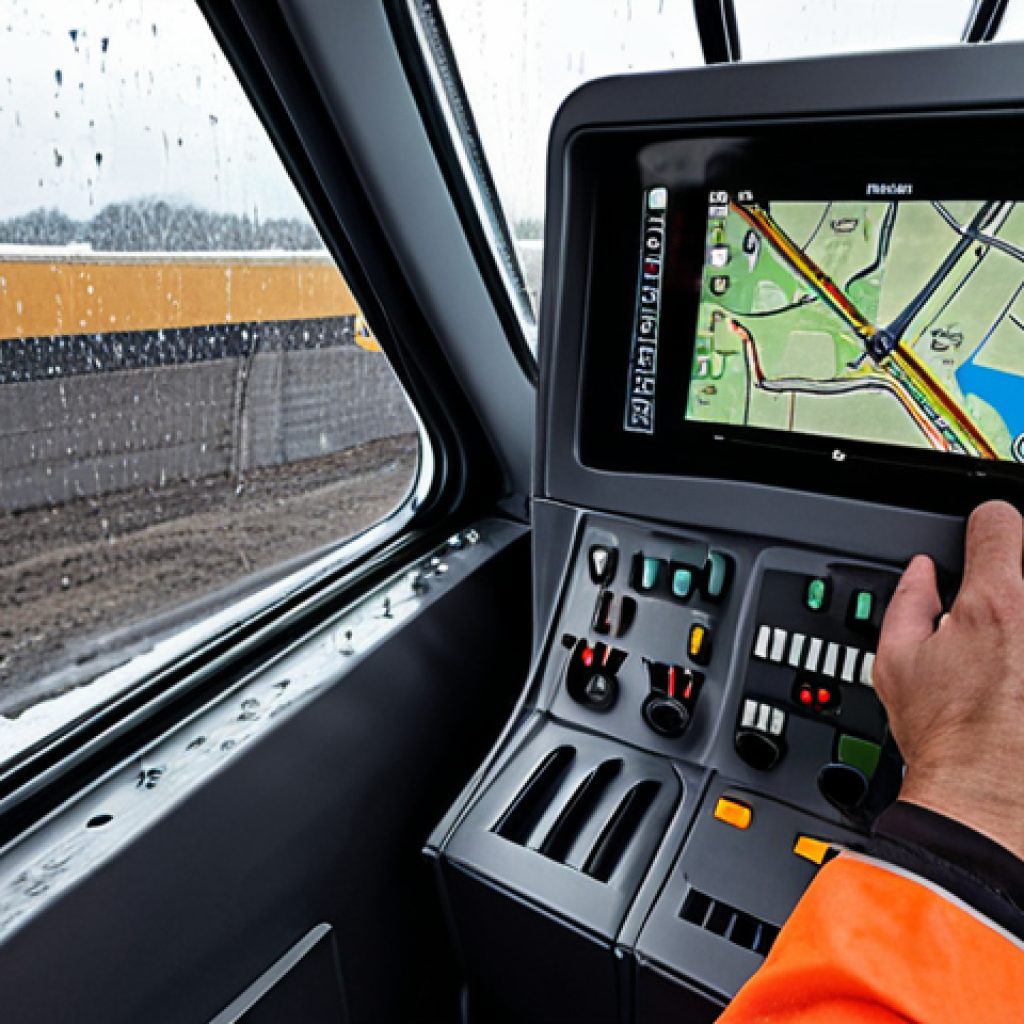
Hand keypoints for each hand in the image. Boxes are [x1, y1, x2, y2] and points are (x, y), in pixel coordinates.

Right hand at [874, 500, 1023, 859]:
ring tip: (1004, 665)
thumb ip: (908, 602)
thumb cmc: (946, 739)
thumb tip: (922, 575)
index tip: (985, 541)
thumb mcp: (895, 663)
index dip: (985, 528)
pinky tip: (1013, 687)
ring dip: (1019, 627)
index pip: (999, 522)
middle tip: (994, 624)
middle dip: (1011, 587)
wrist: (988, 804)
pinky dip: (1021, 661)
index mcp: (996, 603)